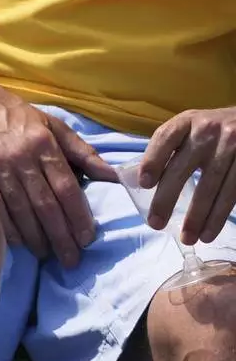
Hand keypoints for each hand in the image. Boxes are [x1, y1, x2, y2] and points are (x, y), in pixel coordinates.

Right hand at [0, 92, 116, 267]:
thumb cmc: (12, 113)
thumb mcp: (51, 124)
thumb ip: (81, 151)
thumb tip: (112, 174)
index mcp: (44, 143)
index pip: (66, 186)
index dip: (78, 215)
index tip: (87, 238)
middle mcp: (21, 156)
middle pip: (45, 204)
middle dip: (60, 235)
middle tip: (71, 259)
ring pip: (20, 209)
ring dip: (35, 237)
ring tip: (47, 255)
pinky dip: (7, 227)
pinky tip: (18, 243)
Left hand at [139, 108, 235, 245]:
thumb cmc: (210, 132)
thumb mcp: (188, 130)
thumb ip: (167, 151)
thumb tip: (135, 182)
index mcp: (186, 121)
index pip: (165, 138)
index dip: (153, 160)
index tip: (144, 184)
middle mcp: (208, 130)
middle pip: (182, 168)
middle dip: (167, 199)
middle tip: (155, 224)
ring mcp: (232, 144)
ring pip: (211, 185)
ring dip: (198, 216)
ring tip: (187, 238)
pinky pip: (232, 192)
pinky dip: (219, 215)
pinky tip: (208, 232)